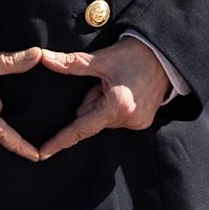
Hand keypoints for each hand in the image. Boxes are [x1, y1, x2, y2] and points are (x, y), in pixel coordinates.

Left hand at [24, 38, 171, 159]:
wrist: (165, 55)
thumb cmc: (134, 55)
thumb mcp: (101, 59)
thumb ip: (71, 63)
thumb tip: (44, 58)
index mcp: (116, 107)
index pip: (80, 129)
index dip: (59, 140)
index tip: (43, 154)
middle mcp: (128, 120)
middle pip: (91, 118)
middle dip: (91, 101)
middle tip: (104, 81)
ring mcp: (138, 123)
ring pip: (102, 118)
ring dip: (103, 103)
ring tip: (118, 84)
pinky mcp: (143, 122)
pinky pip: (116, 118)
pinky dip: (114, 106)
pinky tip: (125, 90)